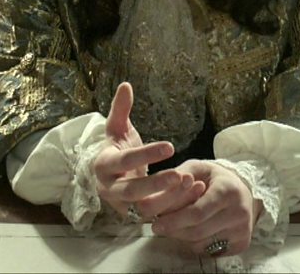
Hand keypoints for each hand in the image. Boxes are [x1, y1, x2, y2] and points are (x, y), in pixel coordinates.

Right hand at [93, 82, 194, 217]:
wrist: (109, 177)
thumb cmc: (116, 149)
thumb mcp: (117, 129)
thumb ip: (120, 109)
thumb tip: (126, 85)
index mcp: (103, 165)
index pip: (124, 161)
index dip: (146, 154)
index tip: (170, 146)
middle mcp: (110, 189)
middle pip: (132, 191)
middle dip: (157, 184)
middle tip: (181, 175)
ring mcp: (123, 205)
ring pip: (145, 207)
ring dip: (170, 197)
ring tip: (192, 182)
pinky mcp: (136, 215)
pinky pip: (157, 213)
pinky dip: (176, 204)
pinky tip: (195, 191)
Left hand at [150, 160, 263, 256]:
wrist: (244, 190)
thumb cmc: (215, 179)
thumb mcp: (197, 168)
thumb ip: (176, 179)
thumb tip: (152, 196)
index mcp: (228, 190)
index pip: (196, 212)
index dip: (173, 218)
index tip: (154, 220)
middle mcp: (239, 212)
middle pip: (197, 231)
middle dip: (173, 229)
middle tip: (157, 226)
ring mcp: (241, 230)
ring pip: (201, 243)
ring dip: (181, 236)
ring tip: (174, 225)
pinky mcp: (241, 244)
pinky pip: (209, 250)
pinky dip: (194, 243)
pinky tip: (191, 230)